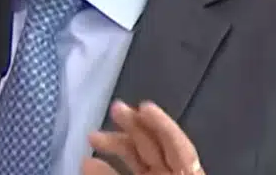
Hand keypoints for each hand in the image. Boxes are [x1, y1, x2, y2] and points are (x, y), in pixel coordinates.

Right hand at [82, 101, 203, 174]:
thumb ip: (140, 168)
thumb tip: (101, 155)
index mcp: (188, 171)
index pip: (176, 143)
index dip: (162, 124)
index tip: (144, 106)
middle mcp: (170, 171)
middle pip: (152, 143)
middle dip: (132, 124)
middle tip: (114, 108)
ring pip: (133, 156)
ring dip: (113, 143)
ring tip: (91, 136)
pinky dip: (104, 169)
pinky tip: (88, 161)